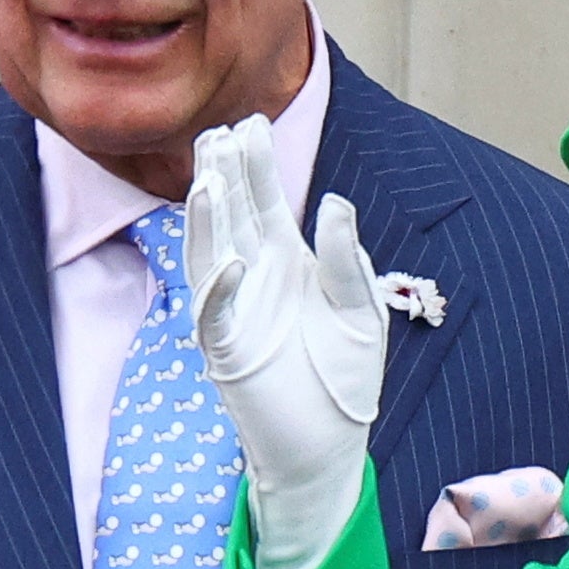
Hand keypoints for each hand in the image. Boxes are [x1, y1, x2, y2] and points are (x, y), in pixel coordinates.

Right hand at [185, 116, 386, 568]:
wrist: (331, 446)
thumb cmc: (345, 379)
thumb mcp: (361, 311)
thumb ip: (345, 261)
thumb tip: (332, 203)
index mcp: (287, 263)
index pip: (265, 203)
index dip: (256, 166)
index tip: (251, 123)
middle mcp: (254, 279)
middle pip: (232, 217)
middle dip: (225, 177)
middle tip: (218, 133)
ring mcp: (235, 313)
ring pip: (210, 254)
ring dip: (207, 220)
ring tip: (207, 179)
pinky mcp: (226, 353)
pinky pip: (215, 315)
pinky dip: (220, 288)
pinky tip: (232, 260)